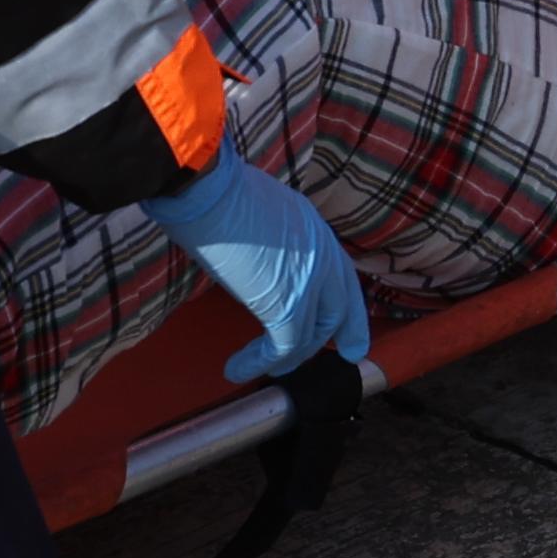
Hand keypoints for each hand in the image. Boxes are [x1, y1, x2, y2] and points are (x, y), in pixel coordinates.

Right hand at [148, 149, 376, 386]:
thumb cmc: (214, 191)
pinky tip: (237, 369)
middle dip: (341, 336)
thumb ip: (271, 239)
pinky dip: (259, 362)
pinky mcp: (286, 305)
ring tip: (270, 367)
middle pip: (338, 308)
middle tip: (343, 356)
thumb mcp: (258, 211)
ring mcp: (308, 281)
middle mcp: (320, 254)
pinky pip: (283, 346)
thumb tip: (255, 261)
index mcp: (313, 228)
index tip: (349, 330)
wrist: (206, 188)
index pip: (341, 275)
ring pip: (311, 333)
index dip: (347, 306)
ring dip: (290, 356)